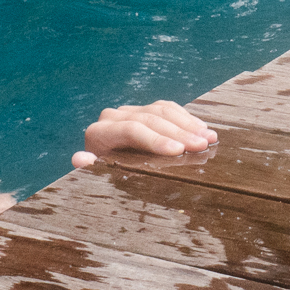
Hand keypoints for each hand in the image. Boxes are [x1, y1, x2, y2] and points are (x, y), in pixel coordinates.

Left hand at [73, 100, 217, 168]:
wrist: (105, 169)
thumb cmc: (103, 180)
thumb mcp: (96, 178)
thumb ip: (90, 169)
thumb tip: (80, 159)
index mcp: (99, 133)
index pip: (131, 129)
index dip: (156, 139)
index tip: (179, 151)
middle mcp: (113, 117)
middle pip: (150, 118)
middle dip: (179, 132)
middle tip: (202, 146)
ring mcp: (130, 111)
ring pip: (161, 110)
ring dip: (188, 124)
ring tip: (209, 138)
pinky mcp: (144, 110)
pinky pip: (168, 108)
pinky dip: (187, 118)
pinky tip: (203, 129)